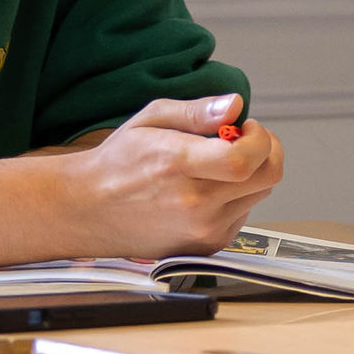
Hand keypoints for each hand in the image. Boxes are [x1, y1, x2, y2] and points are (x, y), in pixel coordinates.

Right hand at [64, 94, 281, 256]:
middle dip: (265, 151)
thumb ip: (197, 112)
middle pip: (266, 177)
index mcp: (177, 166)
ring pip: (259, 195)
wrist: (88, 210)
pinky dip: (236, 198)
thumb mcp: (151, 119)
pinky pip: (243, 215)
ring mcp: (202, 231)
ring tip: (215, 166)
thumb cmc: (118, 162)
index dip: (259, 139)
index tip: (246, 128)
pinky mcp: (206, 247)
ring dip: (249, 175)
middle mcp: (193, 205)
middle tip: (242, 140)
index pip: (245, 159)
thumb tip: (235, 106)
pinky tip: (206, 190)